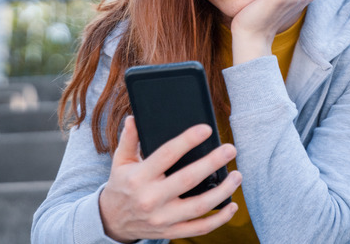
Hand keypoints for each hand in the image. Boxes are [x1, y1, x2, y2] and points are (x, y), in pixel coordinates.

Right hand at [99, 116, 240, 242]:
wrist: (112, 221)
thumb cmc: (121, 184)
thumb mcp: (120, 160)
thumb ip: (129, 139)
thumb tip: (135, 117)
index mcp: (139, 177)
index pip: (167, 154)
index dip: (188, 140)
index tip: (206, 129)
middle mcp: (151, 199)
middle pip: (188, 179)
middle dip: (212, 163)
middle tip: (230, 149)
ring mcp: (162, 218)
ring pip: (199, 206)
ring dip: (222, 191)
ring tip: (237, 176)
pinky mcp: (170, 231)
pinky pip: (199, 228)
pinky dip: (218, 219)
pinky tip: (232, 206)